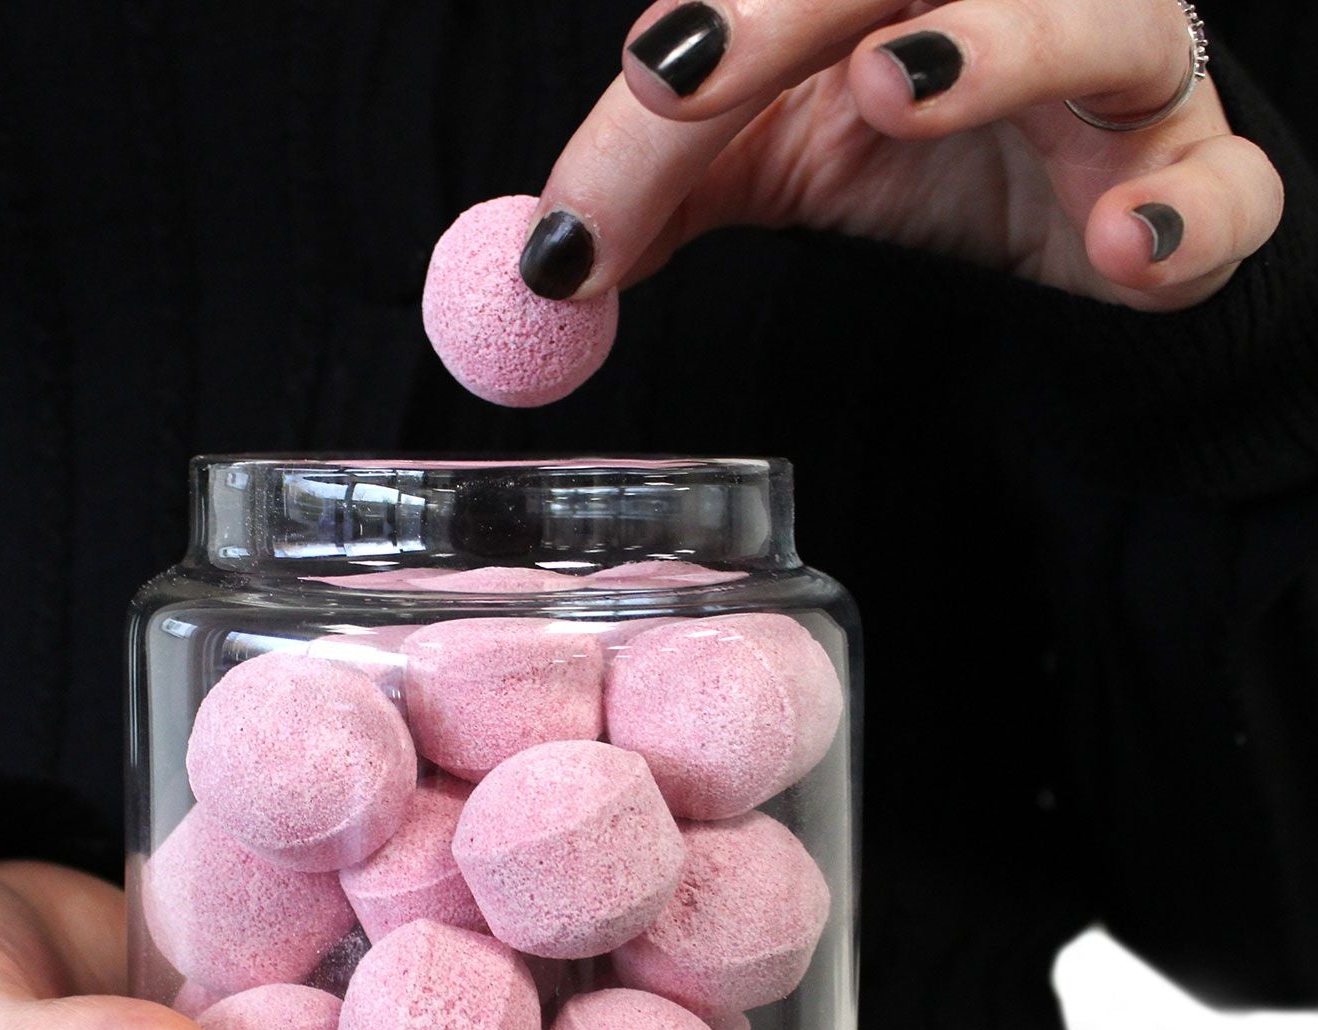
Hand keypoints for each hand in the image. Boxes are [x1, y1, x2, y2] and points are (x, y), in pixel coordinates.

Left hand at [522, 0, 1282, 309]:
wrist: (1075, 232)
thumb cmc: (920, 159)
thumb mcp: (768, 162)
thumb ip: (662, 189)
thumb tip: (549, 263)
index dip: (708, 32)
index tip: (633, 89)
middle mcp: (1005, 0)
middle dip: (786, 13)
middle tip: (683, 80)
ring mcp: (1116, 83)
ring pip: (1097, 21)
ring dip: (1004, 41)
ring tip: (899, 89)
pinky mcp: (1190, 181)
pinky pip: (1220, 187)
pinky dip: (1183, 213)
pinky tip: (1120, 247)